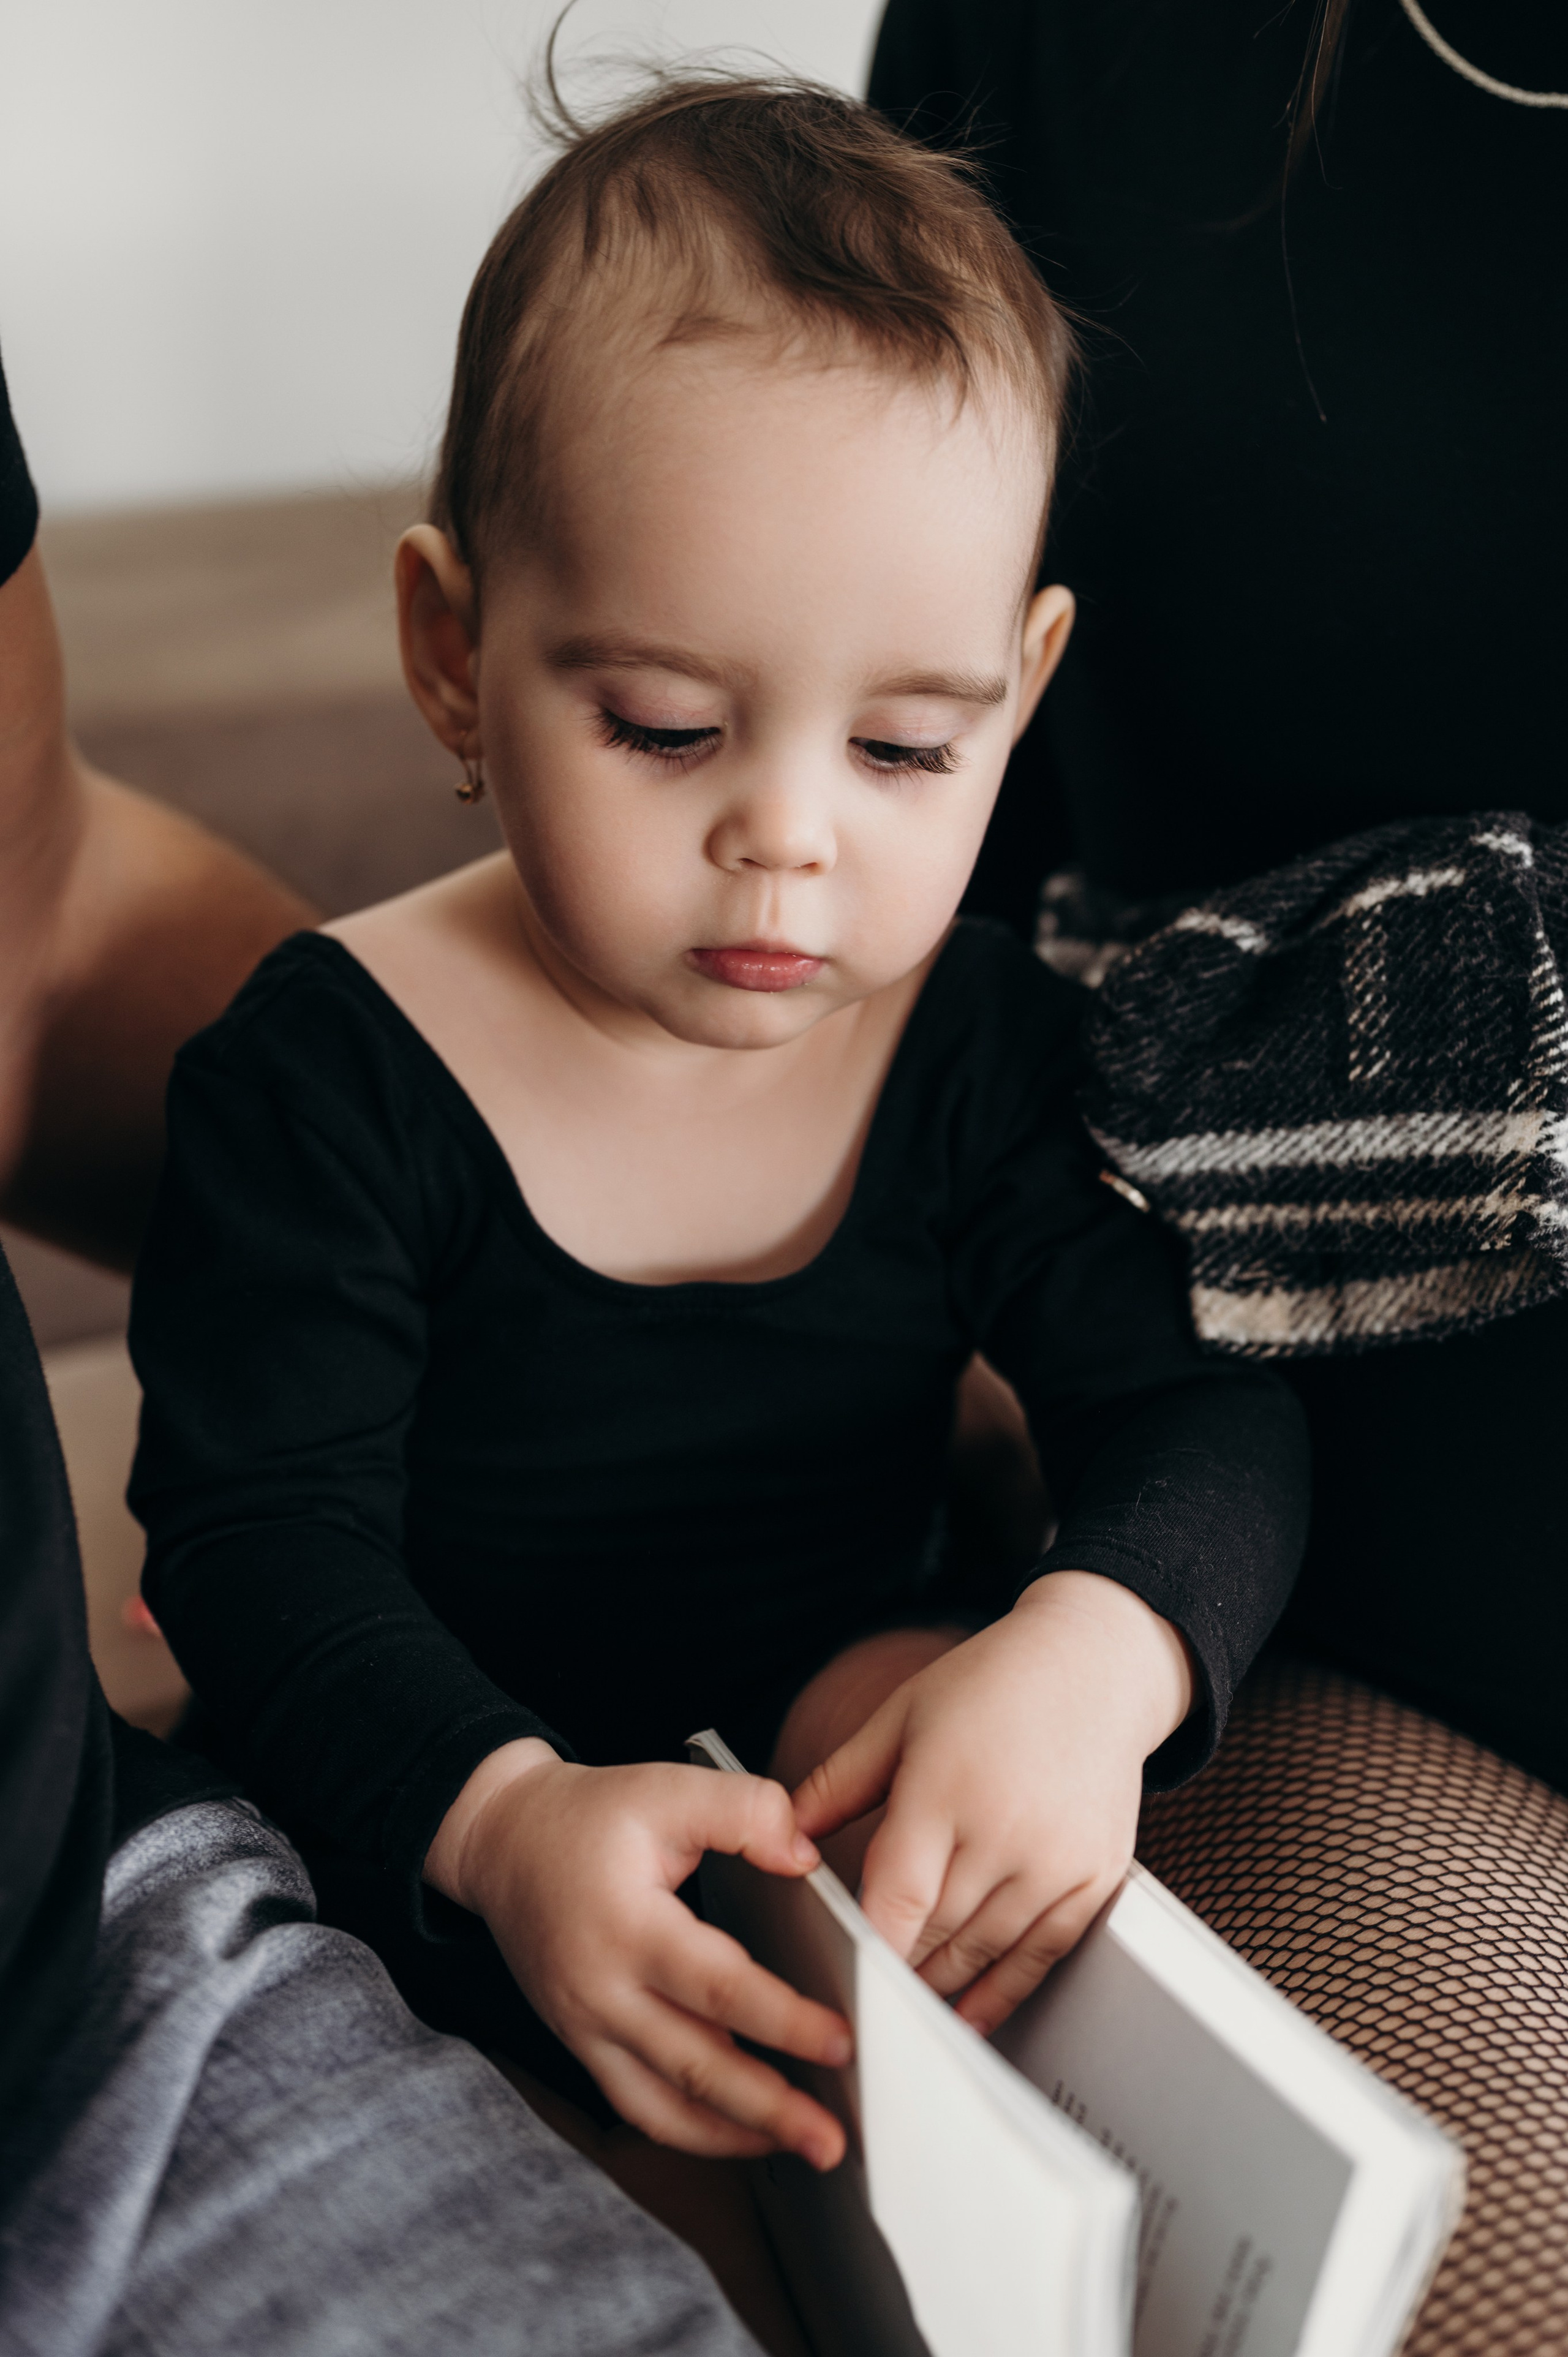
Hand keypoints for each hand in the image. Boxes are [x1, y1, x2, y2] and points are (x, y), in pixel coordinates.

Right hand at [424, 1741, 851, 2163]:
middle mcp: (602, 1992)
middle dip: (771, 2109)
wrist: (503, 1841)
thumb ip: (745, 1811)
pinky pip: (640, 2106)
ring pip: (666, 2106)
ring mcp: (586, 2028)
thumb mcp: (666, 1788)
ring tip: (806, 2148)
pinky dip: (695, 2130)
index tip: (843, 2042)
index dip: (784, 2021)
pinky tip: (746, 2132)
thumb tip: (806, 1860)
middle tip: (834, 2138)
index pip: (718, 1988)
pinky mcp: (582, 2044)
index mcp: (628, 1926)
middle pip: (696, 2066)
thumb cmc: (590, 1816)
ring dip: (739, 2135)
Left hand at [792, 1573, 1193, 2032]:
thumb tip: (784, 1833)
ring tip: (901, 2007)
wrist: (1093, 1665)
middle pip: (937, 1933)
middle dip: (894, 1969)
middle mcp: (1005, 1832)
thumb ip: (838, 1781)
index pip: (898, 1899)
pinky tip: (968, 2016)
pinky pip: (1041, 1955)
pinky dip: (1002, 1993)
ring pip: (984, 1951)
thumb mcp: (901, 1715)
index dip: (867, 1951)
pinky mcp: (1093, 1877)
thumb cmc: (989, 1685)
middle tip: (855, 1999)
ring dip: (939, 1985)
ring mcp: (1055, 1860)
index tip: (838, 1981)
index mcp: (945, 1789)